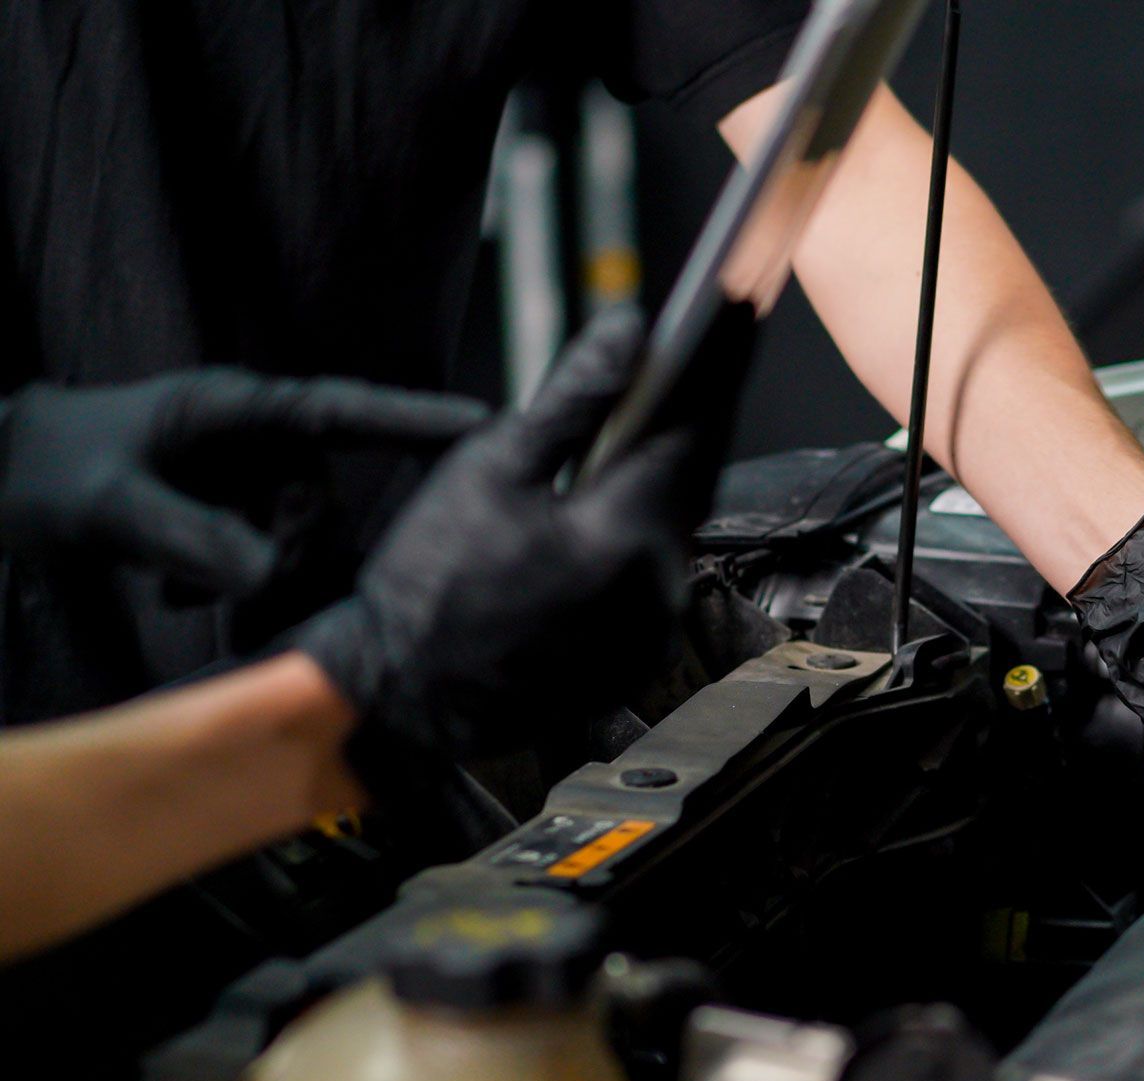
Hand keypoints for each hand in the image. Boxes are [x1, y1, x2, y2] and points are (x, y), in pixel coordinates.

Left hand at [0, 372, 486, 594]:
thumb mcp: (112, 505)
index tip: (487, 424)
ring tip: (183, 591)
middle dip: (290, 552)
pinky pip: (261, 555)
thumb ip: (196, 538)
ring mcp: (239, 478)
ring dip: (252, 576)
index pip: (346, 411)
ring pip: (291, 539)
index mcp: (238, 410)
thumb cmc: (46, 466)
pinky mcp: (223, 511)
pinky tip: (179, 592)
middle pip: (320, 502)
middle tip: (231, 589)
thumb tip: (276, 576)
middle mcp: (252, 441)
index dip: (418, 420)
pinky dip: (231, 582)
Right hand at [291, 304, 754, 774]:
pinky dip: (645, 527)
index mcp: (625, 535)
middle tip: (706, 351)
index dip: (717, 366)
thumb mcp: (491, 466)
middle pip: (695, 478)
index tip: (733, 313)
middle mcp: (656, 589)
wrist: (401, 694)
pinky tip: (621, 498)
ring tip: (656, 417)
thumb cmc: (430, 583)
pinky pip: (656, 573)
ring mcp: (651, 630)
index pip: (695, 430)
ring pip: (677, 527)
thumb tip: (627, 330)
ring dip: (669, 472)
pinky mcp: (636, 656)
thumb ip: (573, 397)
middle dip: (698, 412)